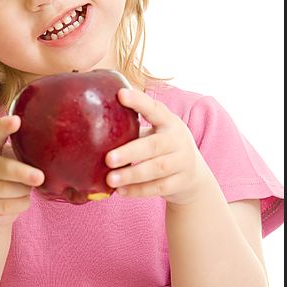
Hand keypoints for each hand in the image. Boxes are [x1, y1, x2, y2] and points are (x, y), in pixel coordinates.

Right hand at [0, 115, 44, 226]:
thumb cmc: (5, 173)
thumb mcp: (9, 157)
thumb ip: (21, 150)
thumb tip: (51, 147)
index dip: (4, 127)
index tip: (17, 120)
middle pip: (1, 168)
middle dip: (22, 173)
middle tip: (40, 177)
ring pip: (5, 190)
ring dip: (23, 190)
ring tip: (29, 187)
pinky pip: (5, 207)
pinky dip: (20, 203)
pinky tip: (22, 199)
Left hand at [105, 88, 210, 205]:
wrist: (193, 175)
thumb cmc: (162, 147)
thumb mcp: (155, 132)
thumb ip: (133, 127)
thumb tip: (94, 120)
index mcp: (169, 121)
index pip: (154, 108)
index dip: (138, 101)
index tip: (120, 94)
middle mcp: (178, 139)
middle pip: (154, 145)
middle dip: (130, 152)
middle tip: (108, 159)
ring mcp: (183, 161)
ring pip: (156, 169)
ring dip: (132, 175)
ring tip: (110, 179)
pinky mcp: (182, 182)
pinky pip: (159, 188)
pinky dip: (139, 190)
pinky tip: (121, 192)